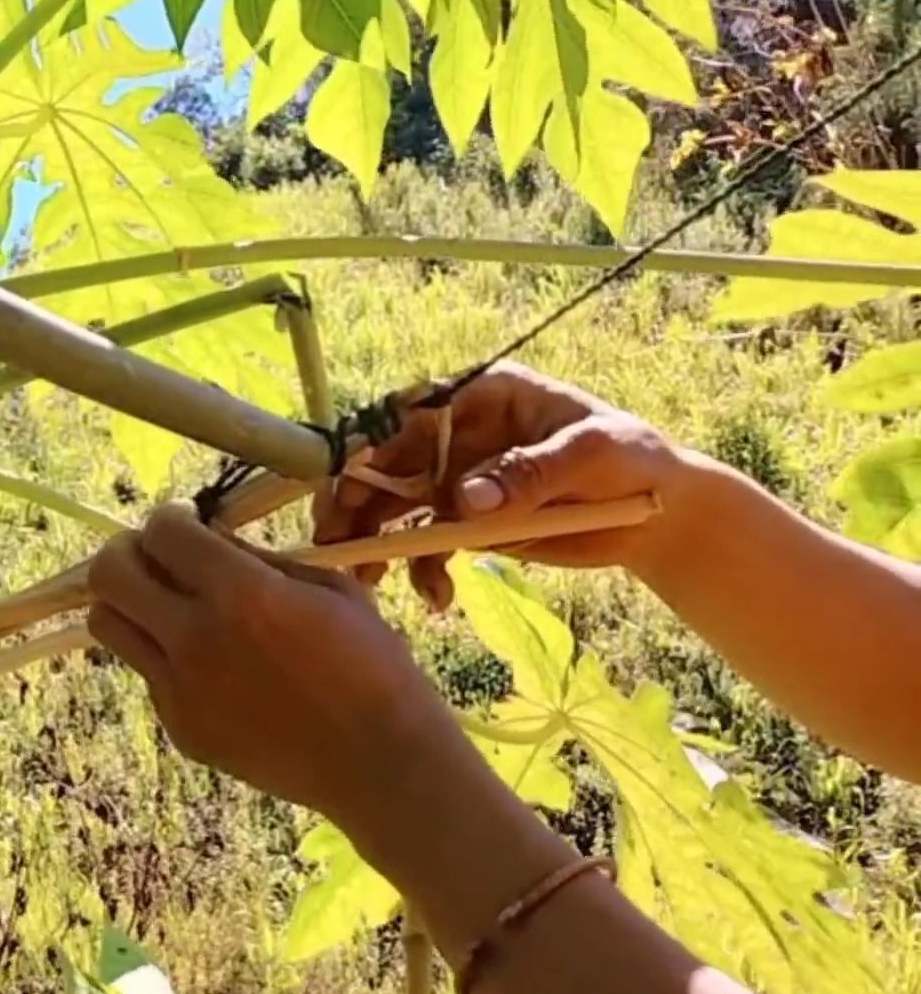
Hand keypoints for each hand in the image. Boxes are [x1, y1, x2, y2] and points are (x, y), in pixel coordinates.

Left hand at [86, 503, 462, 822]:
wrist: (380, 762)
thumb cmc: (373, 665)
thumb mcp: (328, 588)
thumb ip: (259, 560)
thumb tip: (211, 541)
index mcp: (240, 594)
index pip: (161, 532)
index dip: (170, 518)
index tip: (188, 523)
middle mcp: (195, 640)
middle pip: (108, 575)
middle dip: (128, 552)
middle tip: (160, 558)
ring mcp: (180, 691)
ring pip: (109, 627)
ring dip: (132, 604)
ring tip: (171, 607)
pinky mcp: (181, 729)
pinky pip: (149, 675)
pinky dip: (168, 657)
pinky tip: (216, 666)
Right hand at [317, 362, 690, 610]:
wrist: (661, 516)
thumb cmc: (634, 462)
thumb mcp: (589, 456)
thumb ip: (526, 473)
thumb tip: (464, 500)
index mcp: (484, 396)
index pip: (412, 412)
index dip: (372, 446)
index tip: (349, 483)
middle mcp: (460, 434)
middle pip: (389, 463)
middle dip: (356, 502)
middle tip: (332, 541)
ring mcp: (461, 479)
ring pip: (397, 508)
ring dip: (375, 543)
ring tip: (365, 580)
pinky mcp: (469, 522)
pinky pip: (429, 545)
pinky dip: (424, 573)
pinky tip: (436, 597)